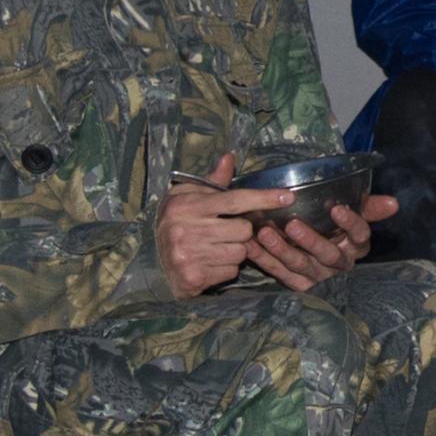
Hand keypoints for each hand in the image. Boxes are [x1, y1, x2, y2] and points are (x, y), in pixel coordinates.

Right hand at [156, 153, 290, 296]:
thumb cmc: (173, 223)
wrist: (148, 262)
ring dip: (234, 251)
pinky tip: (209, 263)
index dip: (263, 198)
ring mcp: (190, 255)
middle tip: (223, 231)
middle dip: (240, 231)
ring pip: (240, 252)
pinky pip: (230, 271)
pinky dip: (225, 268)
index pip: (234, 200)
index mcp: (187, 206)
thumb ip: (211, 181)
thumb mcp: (186, 196)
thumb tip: (229, 158)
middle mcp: (187, 230)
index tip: (287, 197)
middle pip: (243, 230)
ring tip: (214, 248)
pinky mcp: (194, 277)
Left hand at [247, 190, 389, 291]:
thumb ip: (370, 207)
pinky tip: (249, 245)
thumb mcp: (354, 217)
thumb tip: (395, 203)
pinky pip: (279, 273)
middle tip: (292, 225)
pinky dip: (263, 259)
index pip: (360, 236)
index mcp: (356, 246)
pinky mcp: (297, 285)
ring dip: (281, 250)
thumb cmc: (336, 229)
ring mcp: (317, 277)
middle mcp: (338, 264)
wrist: (318, 259)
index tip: (337, 209)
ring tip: (263, 233)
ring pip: (300, 266)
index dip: (350, 224)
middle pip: (327, 254)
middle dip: (310, 241)